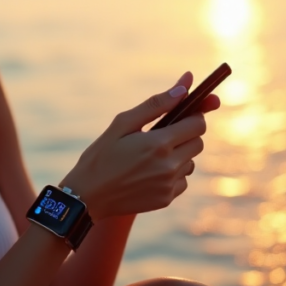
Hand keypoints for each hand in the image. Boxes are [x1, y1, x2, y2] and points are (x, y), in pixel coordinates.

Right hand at [61, 72, 219, 219]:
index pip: (197, 124)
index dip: (194, 116)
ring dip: (179, 155)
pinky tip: (150, 172)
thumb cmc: (101, 155)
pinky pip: (182, 181)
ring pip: (190, 162)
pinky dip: (172, 174)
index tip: (185, 114)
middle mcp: (168, 166)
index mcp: (158, 143)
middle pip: (198, 143)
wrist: (87, 196)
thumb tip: (184, 86)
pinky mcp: (166, 199)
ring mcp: (168, 185)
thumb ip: (156, 104)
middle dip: (186, 134)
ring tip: (152, 156)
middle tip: (164, 134)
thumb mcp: (122, 124)